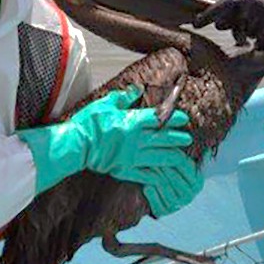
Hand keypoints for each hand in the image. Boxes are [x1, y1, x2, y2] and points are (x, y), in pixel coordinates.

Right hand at [17, 85, 201, 215]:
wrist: (76, 146)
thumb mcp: (105, 104)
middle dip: (177, 138)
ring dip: (172, 156)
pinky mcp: (124, 169)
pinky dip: (156, 174)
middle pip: (163, 139)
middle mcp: (135, 140)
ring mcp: (131, 156)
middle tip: (187, 137)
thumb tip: (137, 89)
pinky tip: (163, 174)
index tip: (183, 118)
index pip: (158, 119)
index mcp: (132, 122)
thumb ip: (123, 98)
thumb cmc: (88, 123)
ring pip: (159, 157)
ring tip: (181, 156)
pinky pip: (145, 173)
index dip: (173, 118)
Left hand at [193, 0, 263, 50]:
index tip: (195, 23)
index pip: (222, 6)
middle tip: (256, 22)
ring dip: (258, 36)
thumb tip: (217, 24)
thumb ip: (237, 13)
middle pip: (236, 27)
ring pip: (250, 38)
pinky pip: (263, 47)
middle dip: (240, 30)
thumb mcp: (256, 4)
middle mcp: (254, 4)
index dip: (208, 16)